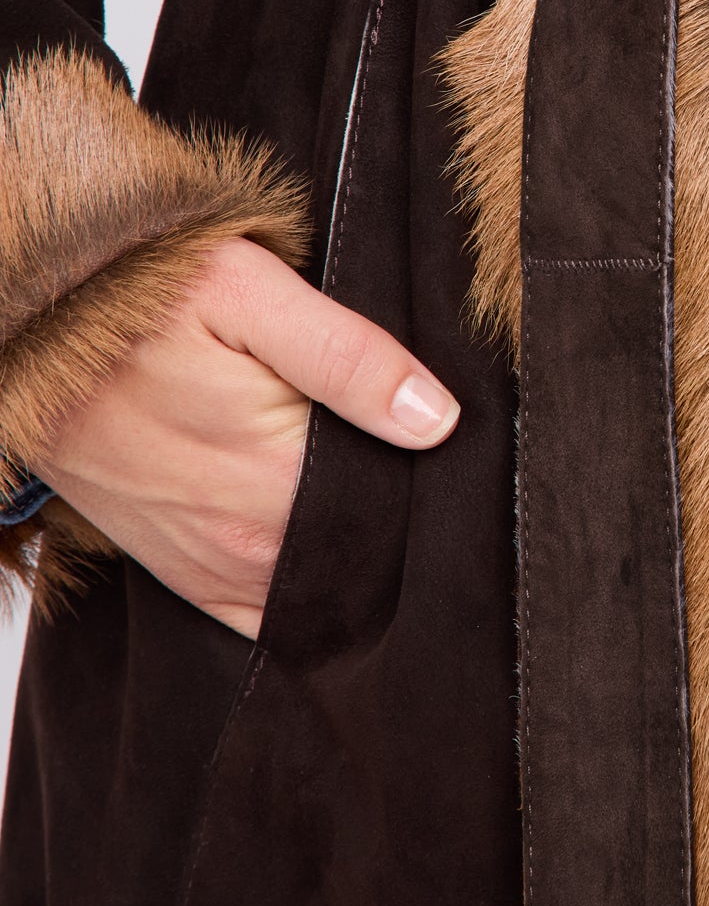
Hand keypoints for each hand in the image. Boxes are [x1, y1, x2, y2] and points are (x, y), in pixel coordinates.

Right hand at [34, 237, 459, 636]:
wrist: (26, 323)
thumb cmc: (137, 294)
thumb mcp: (248, 290)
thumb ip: (348, 358)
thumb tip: (436, 421)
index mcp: (275, 477)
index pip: (400, 520)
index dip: (441, 497)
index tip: (467, 475)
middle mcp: (245, 543)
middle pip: (369, 563)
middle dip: (411, 534)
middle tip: (438, 488)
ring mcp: (210, 566)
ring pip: (322, 596)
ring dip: (363, 569)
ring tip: (394, 518)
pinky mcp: (184, 573)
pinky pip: (263, 616)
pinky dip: (306, 602)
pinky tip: (340, 566)